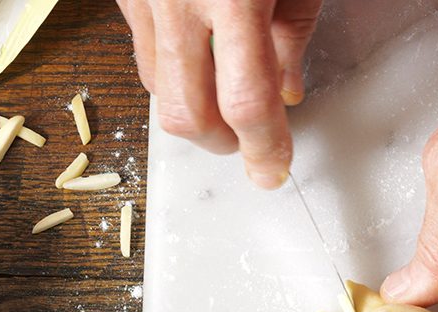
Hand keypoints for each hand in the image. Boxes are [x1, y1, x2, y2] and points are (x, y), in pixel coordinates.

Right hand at [116, 0, 322, 187]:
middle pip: (188, 114)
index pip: (246, 102)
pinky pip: (144, 55)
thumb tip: (285, 93)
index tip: (272, 169)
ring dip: (194, 108)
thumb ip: (293, 31)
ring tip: (220, 85)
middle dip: (220, 141)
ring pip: (159, 93)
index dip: (262, 146)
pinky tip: (197, 50)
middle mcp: (181, 0)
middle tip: (246, 134)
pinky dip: (172, 69)